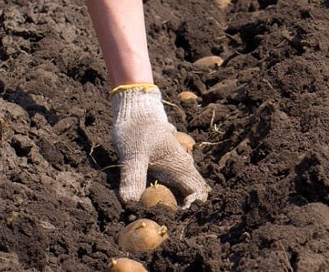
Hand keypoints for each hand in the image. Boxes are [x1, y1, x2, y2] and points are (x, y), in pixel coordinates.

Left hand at [111, 85, 209, 207]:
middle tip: (162, 217)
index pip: (198, 194)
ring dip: (176, 202)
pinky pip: (176, 184)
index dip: (190, 208)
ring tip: (157, 211)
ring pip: (185, 189)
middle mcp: (184, 167)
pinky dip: (169, 194)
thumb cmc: (137, 131)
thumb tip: (131, 204)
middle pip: (194, 194)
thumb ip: (133, 178)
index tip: (172, 215)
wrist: (136, 110)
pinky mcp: (168, 165)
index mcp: (181, 166)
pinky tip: (153, 198)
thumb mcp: (132, 155)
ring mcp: (177, 165)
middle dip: (183, 209)